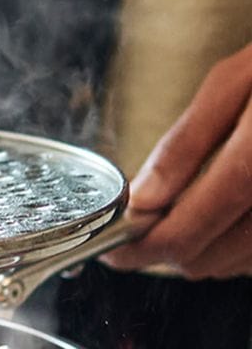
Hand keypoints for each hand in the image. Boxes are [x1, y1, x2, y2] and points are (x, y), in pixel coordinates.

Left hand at [108, 43, 251, 276]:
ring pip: (232, 265)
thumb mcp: (232, 83)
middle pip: (207, 257)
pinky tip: (221, 216)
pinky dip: (232, 248)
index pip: (191, 226)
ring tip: (178, 214)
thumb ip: (185, 144)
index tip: (114, 248)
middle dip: (164, 249)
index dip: (145, 246)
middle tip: (140, 226)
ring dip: (198, 250)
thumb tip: (143, 197)